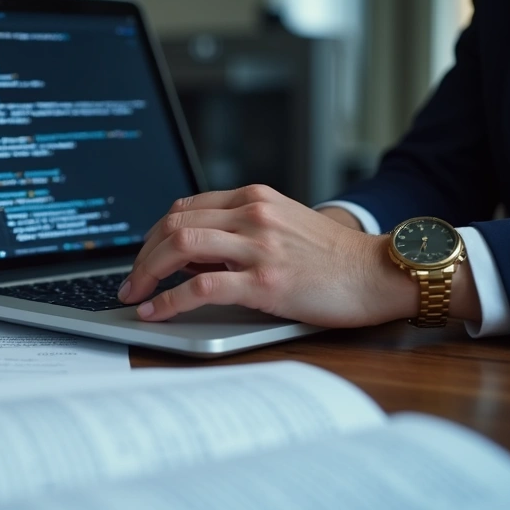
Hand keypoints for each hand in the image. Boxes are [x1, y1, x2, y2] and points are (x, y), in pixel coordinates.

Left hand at [117, 185, 417, 327]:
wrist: (379, 272)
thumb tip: (190, 260)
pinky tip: (155, 311)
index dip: (154, 234)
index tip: (143, 257)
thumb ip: (239, 233)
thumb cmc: (333, 258)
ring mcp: (258, 245)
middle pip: (173, 224)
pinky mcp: (265, 281)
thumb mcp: (282, 227)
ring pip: (180, 247)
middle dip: (142, 255)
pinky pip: (201, 288)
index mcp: (253, 198)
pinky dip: (169, 300)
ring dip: (147, 273)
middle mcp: (252, 214)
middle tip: (130, 281)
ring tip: (134, 295)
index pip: (184, 208)